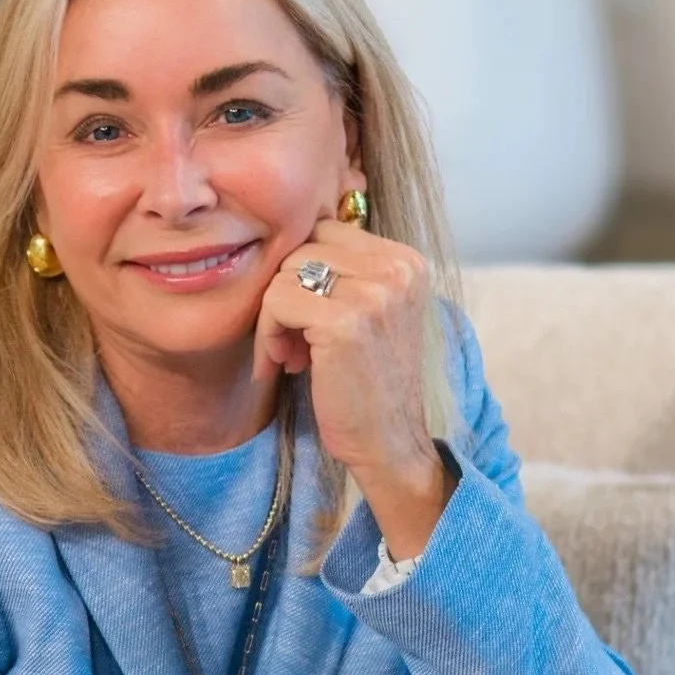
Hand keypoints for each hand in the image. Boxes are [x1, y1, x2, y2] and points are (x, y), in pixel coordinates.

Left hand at [253, 219, 448, 557]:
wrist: (390, 443)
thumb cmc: (370, 383)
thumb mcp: (369, 313)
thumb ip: (344, 273)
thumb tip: (282, 239)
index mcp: (408, 261)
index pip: (328, 231)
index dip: (304, 273)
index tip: (304, 320)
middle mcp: (398, 268)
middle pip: (303, 248)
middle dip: (285, 293)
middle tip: (292, 343)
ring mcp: (375, 292)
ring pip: (284, 273)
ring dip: (273, 318)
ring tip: (290, 356)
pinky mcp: (345, 321)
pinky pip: (276, 302)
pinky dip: (267, 337)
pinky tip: (282, 366)